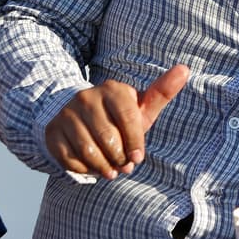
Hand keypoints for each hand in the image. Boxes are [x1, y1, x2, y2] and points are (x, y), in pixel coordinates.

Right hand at [44, 65, 187, 179]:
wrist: (80, 120)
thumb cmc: (119, 117)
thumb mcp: (140, 107)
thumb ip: (162, 92)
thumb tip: (185, 69)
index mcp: (112, 89)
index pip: (129, 120)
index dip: (136, 143)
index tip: (138, 157)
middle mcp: (86, 97)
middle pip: (109, 139)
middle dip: (119, 158)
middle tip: (123, 164)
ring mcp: (67, 114)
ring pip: (89, 152)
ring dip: (103, 167)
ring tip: (110, 169)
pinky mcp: (53, 131)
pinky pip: (71, 159)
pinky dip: (84, 169)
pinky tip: (91, 165)